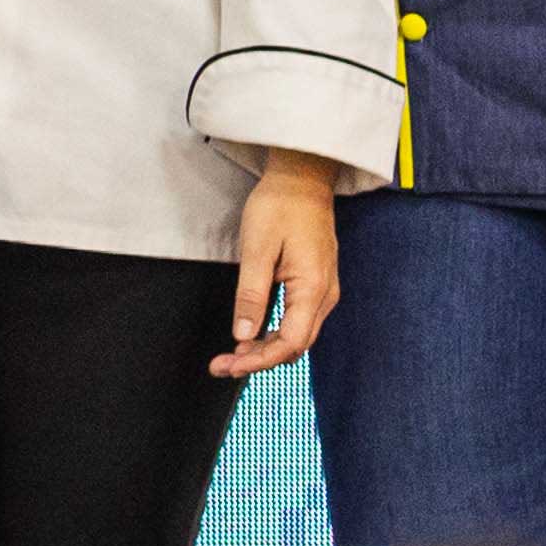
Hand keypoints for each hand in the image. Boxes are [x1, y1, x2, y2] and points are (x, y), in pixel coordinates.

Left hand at [214, 154, 341, 380]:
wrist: (302, 180)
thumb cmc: (279, 207)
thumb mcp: (257, 249)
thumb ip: (251, 294)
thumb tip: (243, 335)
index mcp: (313, 288)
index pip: (291, 342)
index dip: (261, 360)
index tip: (230, 366)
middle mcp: (325, 294)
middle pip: (296, 345)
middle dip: (259, 361)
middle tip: (221, 366)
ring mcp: (323, 290)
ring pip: (297, 335)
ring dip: (266, 349)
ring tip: (231, 356)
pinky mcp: (315, 284)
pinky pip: (298, 320)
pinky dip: (275, 333)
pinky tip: (251, 336)